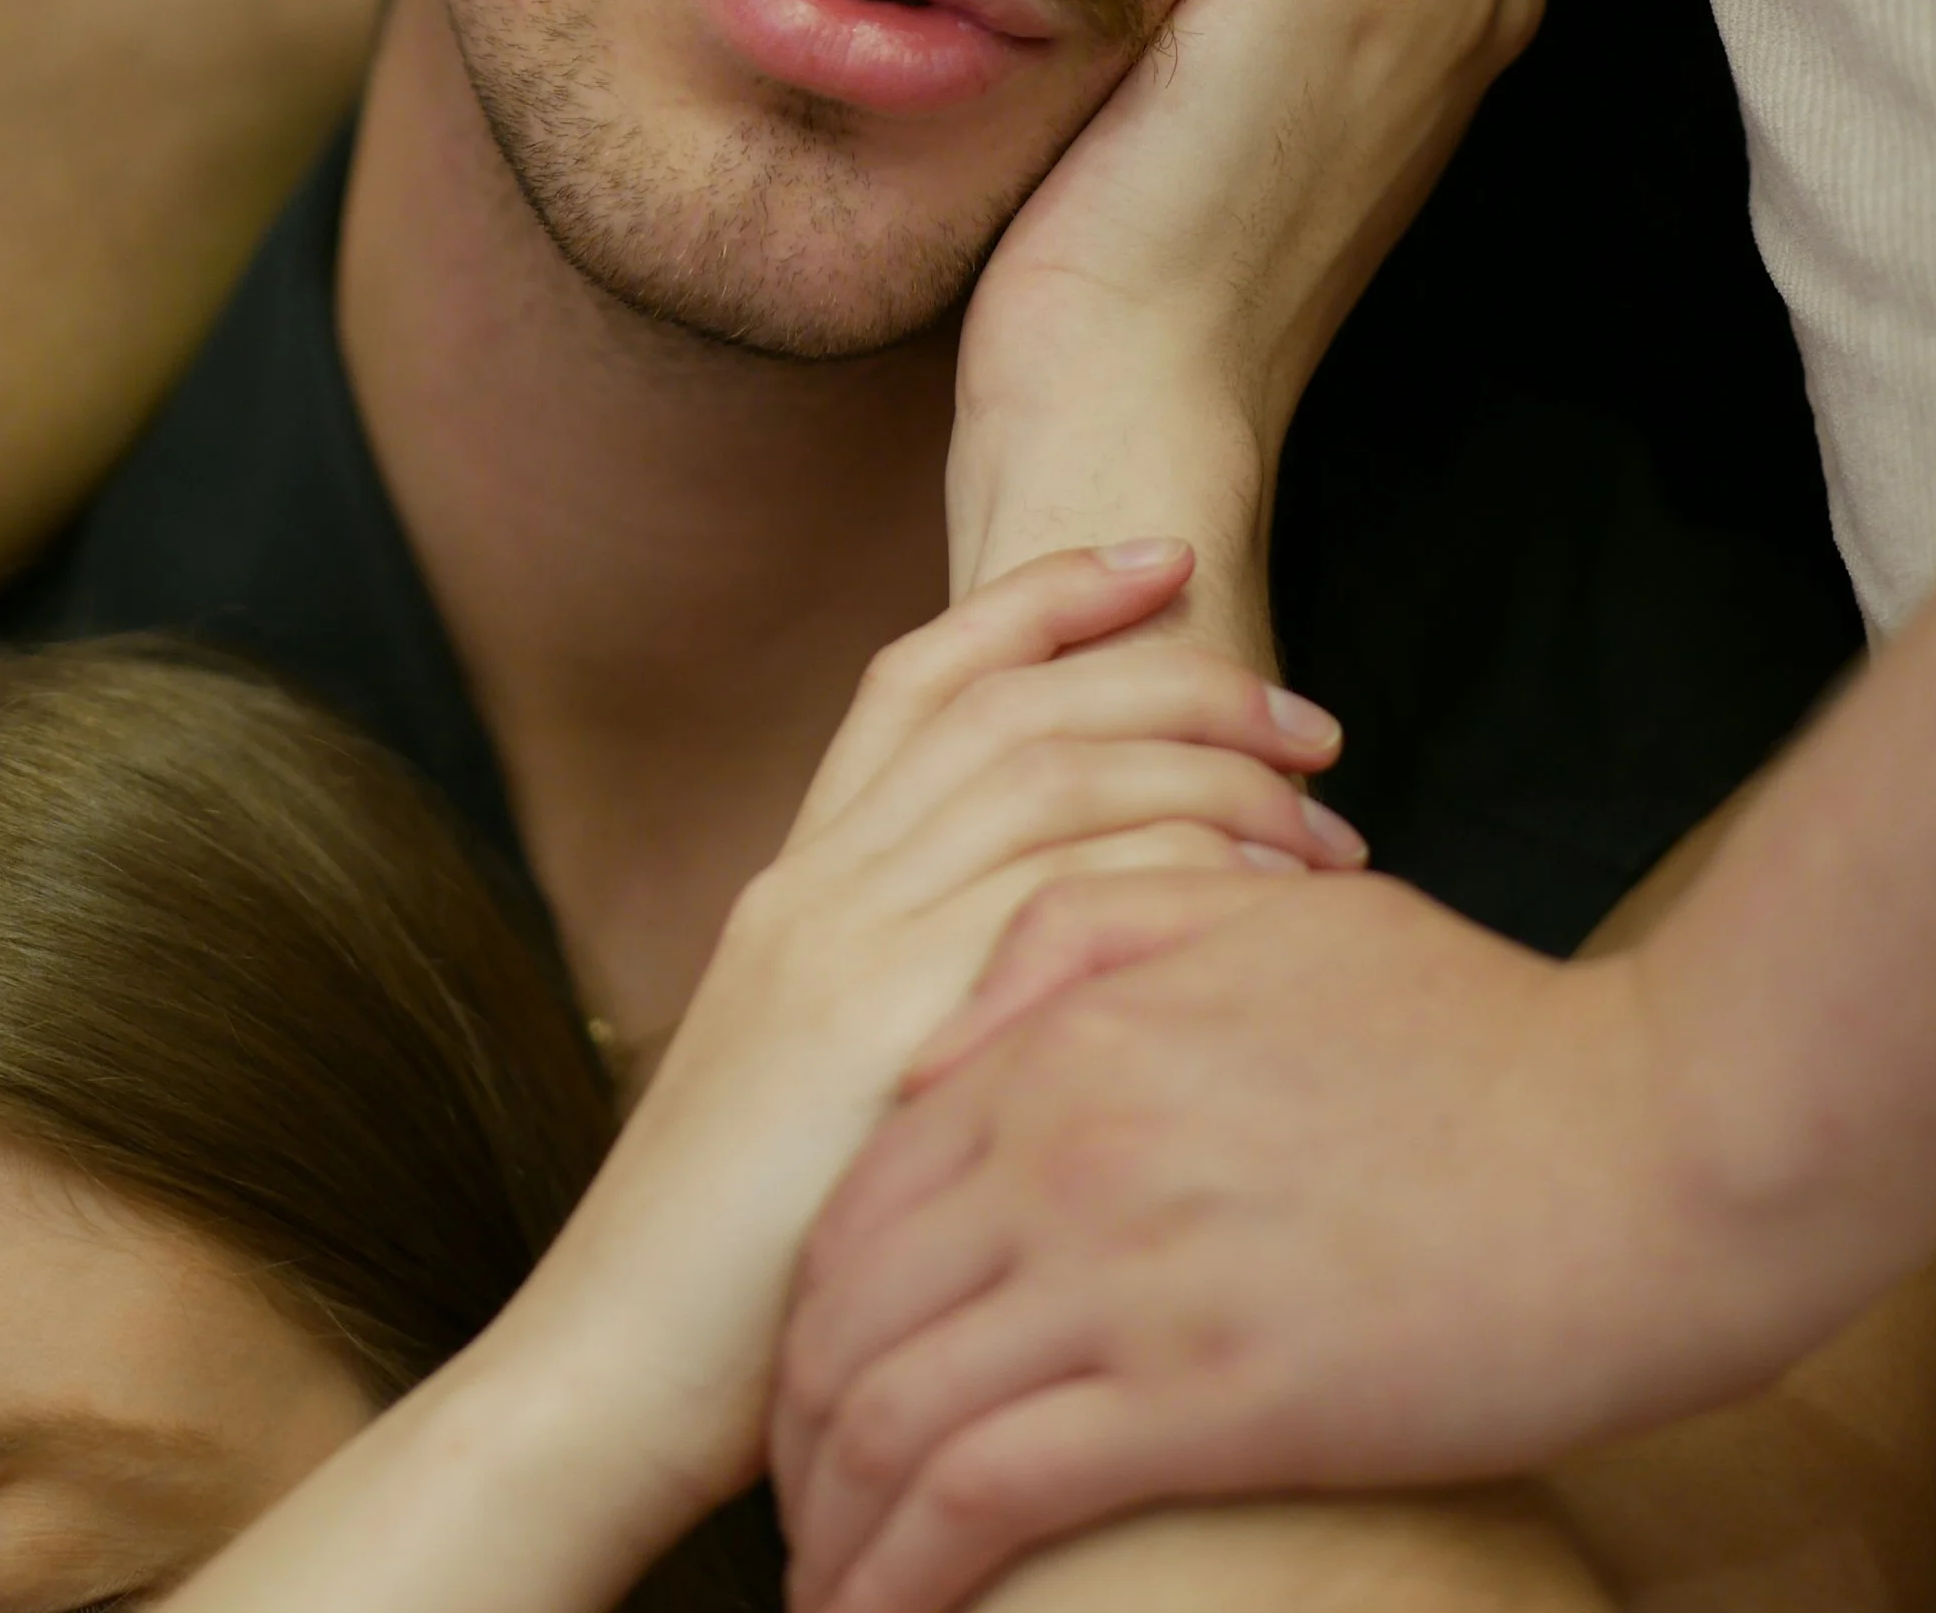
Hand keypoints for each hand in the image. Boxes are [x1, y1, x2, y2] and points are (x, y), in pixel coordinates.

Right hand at [517, 549, 1357, 1532]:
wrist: (610, 1375)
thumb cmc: (742, 1268)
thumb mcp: (820, 1092)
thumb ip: (917, 998)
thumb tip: (1068, 962)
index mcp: (799, 883)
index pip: (922, 674)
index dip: (1046, 596)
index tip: (1167, 560)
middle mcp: (819, 884)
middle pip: (1020, 706)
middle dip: (1181, 683)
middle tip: (1313, 722)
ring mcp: (844, 946)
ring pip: (1053, 776)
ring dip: (1209, 775)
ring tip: (1325, 826)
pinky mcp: (882, 1029)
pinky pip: (1058, 890)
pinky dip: (1174, 865)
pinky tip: (1263, 899)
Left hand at [772, 870, 1794, 1612]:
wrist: (1654, 1145)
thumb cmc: (1487, 1031)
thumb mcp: (1270, 912)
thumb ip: (1089, 931)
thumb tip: (948, 1041)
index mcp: (1070, 1034)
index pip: (863, 1187)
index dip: (814, 1305)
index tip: (814, 1385)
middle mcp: (1063, 1144)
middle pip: (847, 1308)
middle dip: (797, 1430)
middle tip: (801, 1509)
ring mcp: (1126, 1272)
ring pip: (890, 1413)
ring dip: (835, 1521)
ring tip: (830, 1586)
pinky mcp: (1204, 1400)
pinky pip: (983, 1498)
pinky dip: (903, 1571)